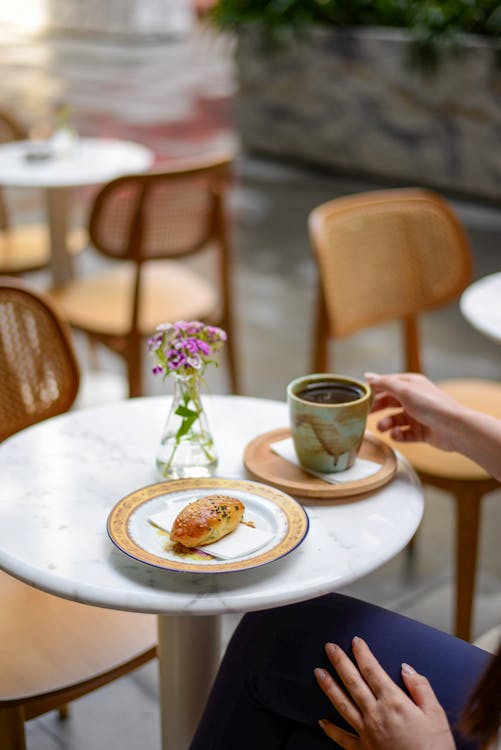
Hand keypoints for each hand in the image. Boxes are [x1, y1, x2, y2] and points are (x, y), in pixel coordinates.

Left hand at [314, 637, 454, 749]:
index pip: (372, 670)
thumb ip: (421, 687)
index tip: (355, 642)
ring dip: (329, 686)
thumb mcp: (436, 714)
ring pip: (342, 704)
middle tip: (329, 648)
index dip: (362, 653)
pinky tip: (322, 721)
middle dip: (340, 662)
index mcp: (393, 702)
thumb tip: (406, 668)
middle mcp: (375, 715)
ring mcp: (366, 733)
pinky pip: (342, 738)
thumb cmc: (434, 749)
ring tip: (319, 672)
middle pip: (353, 682)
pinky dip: (330, 729)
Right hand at [365, 372, 462, 451]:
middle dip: (378, 408)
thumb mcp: (405, 391)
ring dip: (386, 423)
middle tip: (366, 414)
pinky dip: (398, 434)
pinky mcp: (421, 432)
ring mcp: (418, 416)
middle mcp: (414, 399)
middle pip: (389, 402)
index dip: (374, 389)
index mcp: (411, 384)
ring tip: (382, 428)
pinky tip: (396, 435)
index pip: (388, 384)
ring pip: (395, 419)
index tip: (361, 397)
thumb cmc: (432, 405)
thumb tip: (367, 376)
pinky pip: (404, 433)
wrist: (455, 428)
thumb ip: (384, 383)